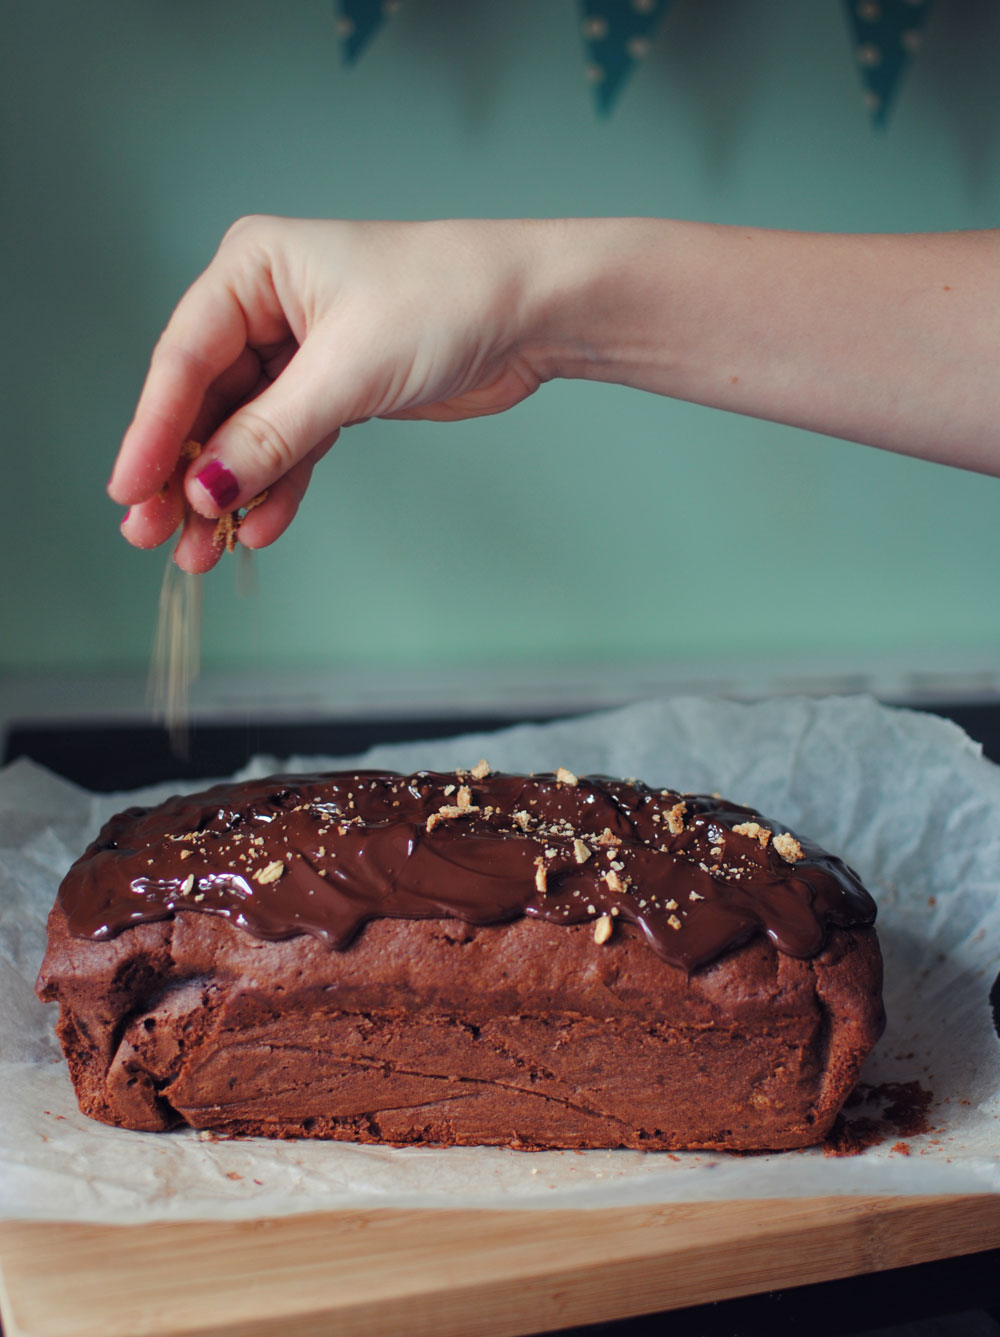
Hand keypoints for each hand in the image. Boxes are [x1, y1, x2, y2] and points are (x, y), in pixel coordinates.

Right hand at [109, 217, 550, 570]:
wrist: (533, 312)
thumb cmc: (446, 301)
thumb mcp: (347, 372)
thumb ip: (272, 435)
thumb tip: (206, 486)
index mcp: (253, 270)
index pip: (184, 360)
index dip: (152, 431)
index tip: (128, 492)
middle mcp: (268, 307)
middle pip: (206, 402)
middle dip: (183, 473)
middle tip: (154, 536)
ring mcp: (302, 354)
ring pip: (247, 434)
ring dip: (228, 493)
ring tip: (202, 552)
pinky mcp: (337, 393)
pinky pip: (292, 448)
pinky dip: (278, 488)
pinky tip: (261, 527)